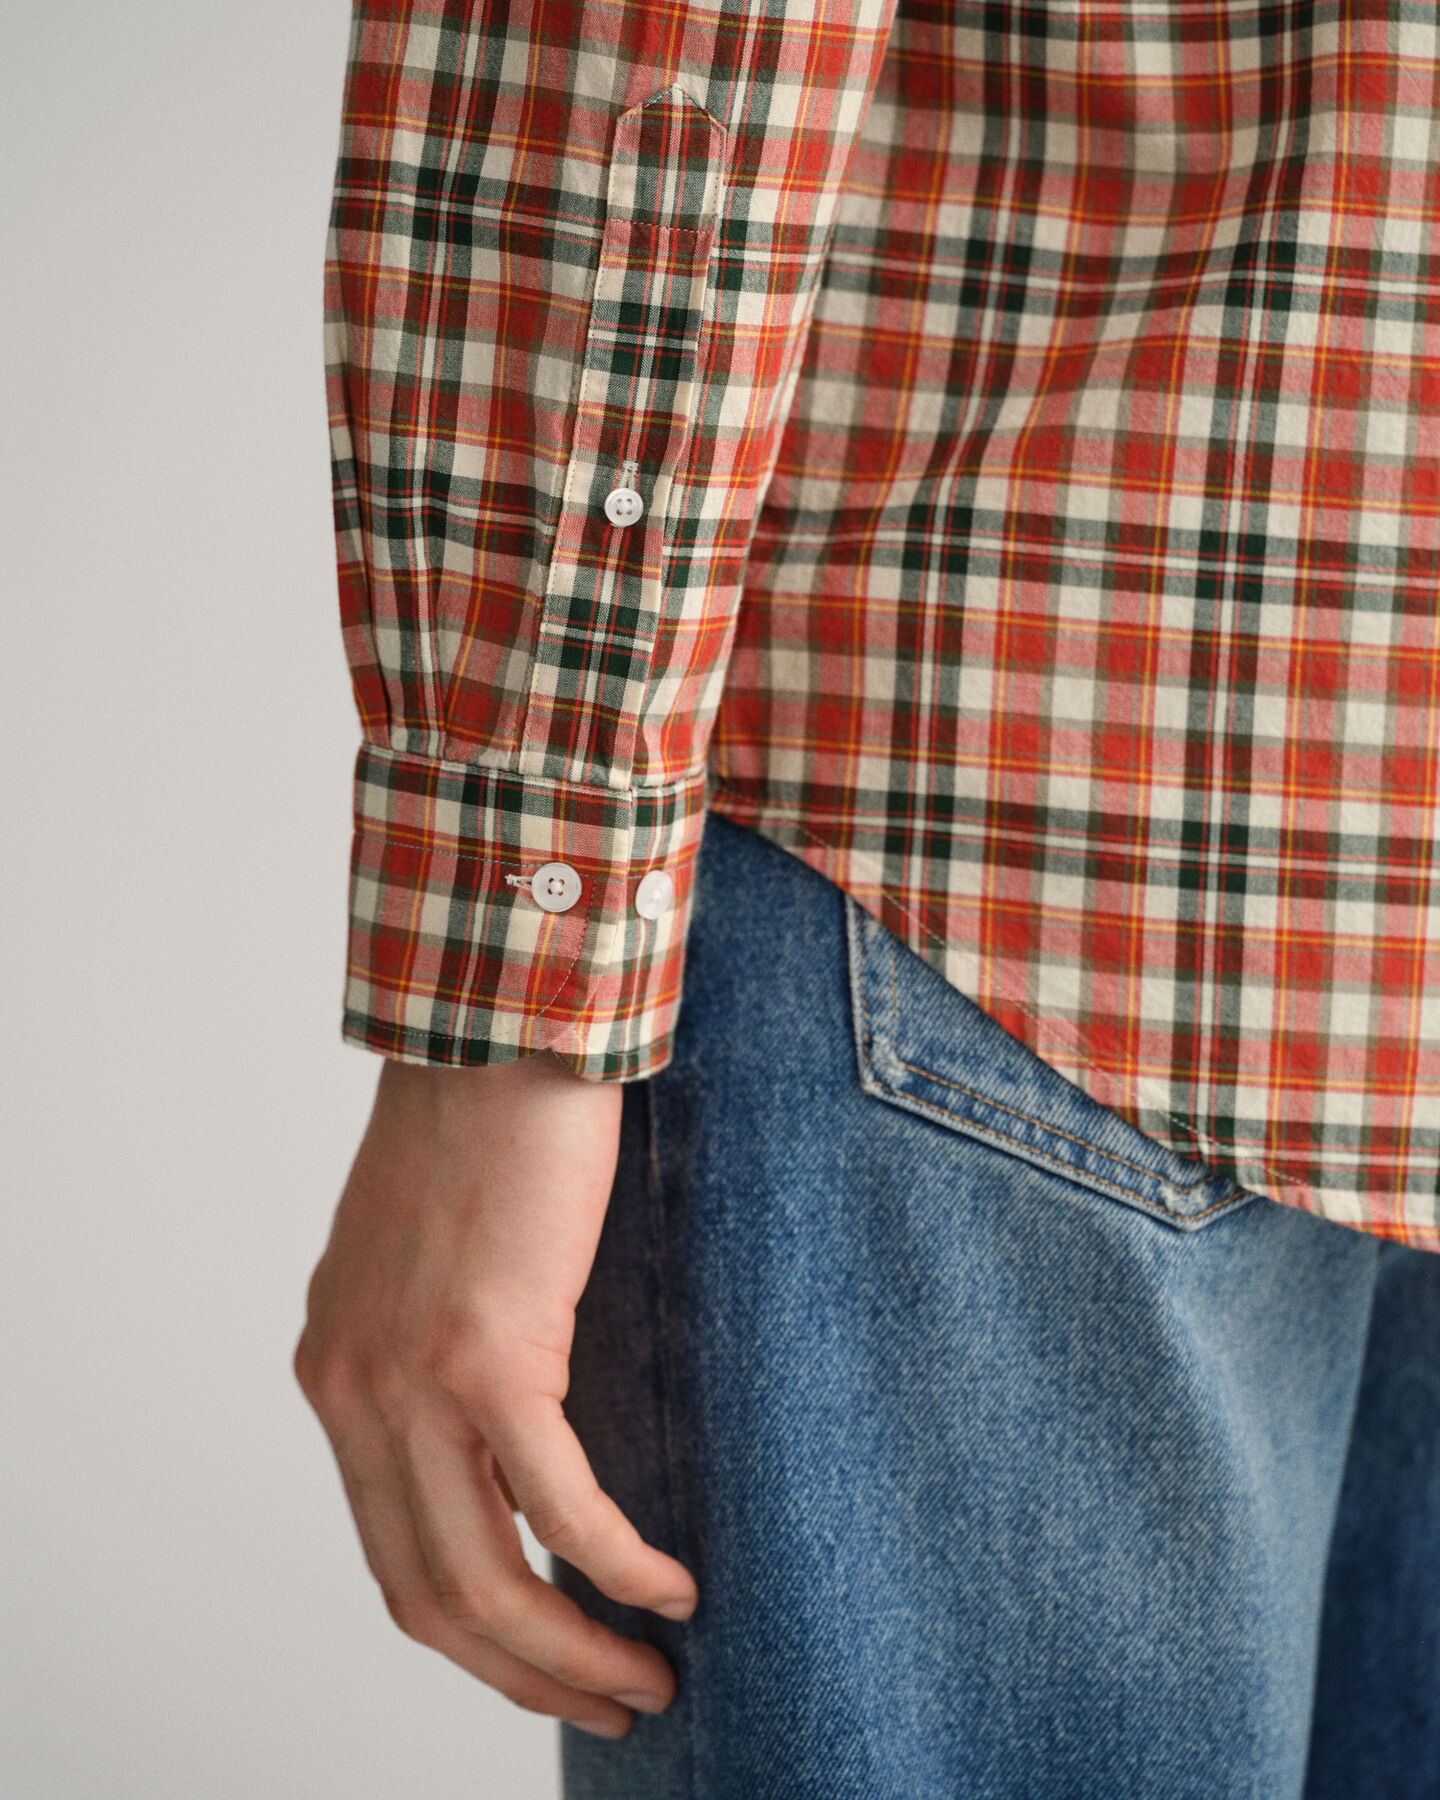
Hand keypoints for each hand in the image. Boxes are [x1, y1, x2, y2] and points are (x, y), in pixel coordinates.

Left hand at [293, 1050, 697, 1738]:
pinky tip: (672, 1590)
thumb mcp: (430, 1264)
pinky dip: (618, 1569)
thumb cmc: (484, 1127)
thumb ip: (443, 1356)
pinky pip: (560, 1508)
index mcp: (339, 1374)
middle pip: (427, 1595)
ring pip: (486, 1579)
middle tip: (608, 1705)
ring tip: (647, 1681)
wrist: (497, 1030)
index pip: (390, 1550)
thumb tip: (512, 1443)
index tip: (544, 1660)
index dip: (470, 1632)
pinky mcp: (489, 1354)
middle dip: (522, 1674)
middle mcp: (355, 1393)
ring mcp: (413, 1380)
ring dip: (573, 1652)